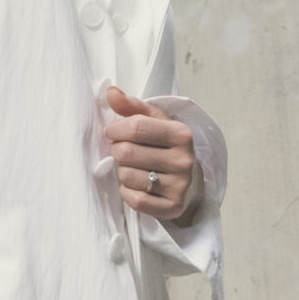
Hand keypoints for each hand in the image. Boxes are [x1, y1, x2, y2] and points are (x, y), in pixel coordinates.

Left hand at [94, 84, 201, 223]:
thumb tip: (111, 92)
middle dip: (117, 151)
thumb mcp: (153, 122)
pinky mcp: (172, 207)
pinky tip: (136, 186)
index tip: (112, 131)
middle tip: (124, 152)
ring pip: (128, 177)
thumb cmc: (164, 146)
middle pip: (127, 153)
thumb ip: (131, 106)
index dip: (115, 129)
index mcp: (180, 133)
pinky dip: (127, 193)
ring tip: (134, 168)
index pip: (136, 127)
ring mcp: (180, 185)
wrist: (187, 181)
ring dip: (122, 172)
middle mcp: (183, 159)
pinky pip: (135, 200)